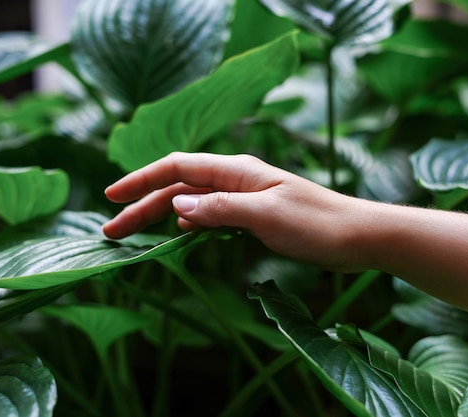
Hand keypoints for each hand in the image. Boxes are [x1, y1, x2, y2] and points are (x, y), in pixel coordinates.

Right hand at [103, 152, 365, 271]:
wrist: (356, 236)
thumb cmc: (317, 223)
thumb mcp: (266, 215)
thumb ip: (221, 209)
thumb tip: (178, 209)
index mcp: (237, 171)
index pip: (177, 168)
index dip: (141, 180)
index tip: (111, 196)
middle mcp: (236, 180)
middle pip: (178, 189)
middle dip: (143, 206)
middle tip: (111, 231)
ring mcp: (244, 198)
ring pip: (192, 205)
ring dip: (161, 217)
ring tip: (133, 235)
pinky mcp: (254, 217)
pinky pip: (211, 218)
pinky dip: (188, 227)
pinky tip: (177, 237)